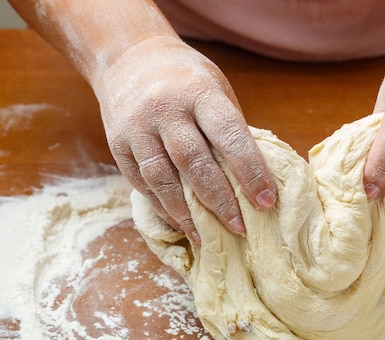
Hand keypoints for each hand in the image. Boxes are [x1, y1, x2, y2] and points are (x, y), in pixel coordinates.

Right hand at [94, 35, 276, 241]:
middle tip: (239, 227)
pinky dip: (162, 207)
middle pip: (194, 162)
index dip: (250, 171)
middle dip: (219, 200)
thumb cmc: (184, 78)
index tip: (266, 201)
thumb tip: (251, 179)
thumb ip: (228, 128)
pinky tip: (180, 222)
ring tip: (206, 236)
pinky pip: (141, 183)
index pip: (229, 135)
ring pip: (162, 179)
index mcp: (199, 92)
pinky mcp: (118, 145)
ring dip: (186, 213)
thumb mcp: (213, 88)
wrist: (128, 58)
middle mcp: (165, 109)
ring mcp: (137, 128)